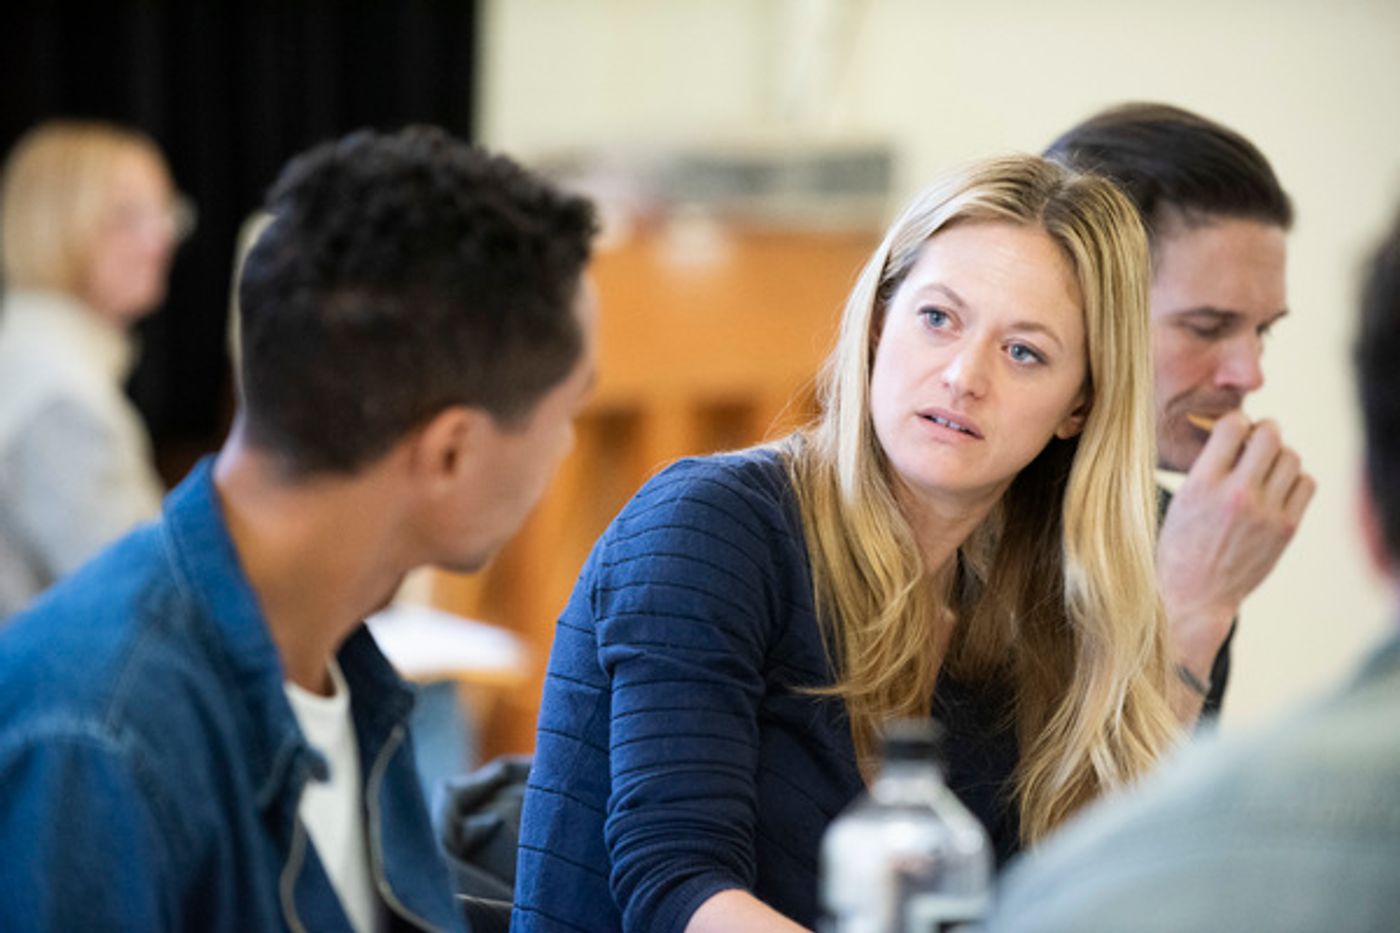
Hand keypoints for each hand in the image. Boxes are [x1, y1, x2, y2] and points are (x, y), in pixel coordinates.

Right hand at [1158, 412, 1314, 681]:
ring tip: (1266, 466)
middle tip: (1256, 440)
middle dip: (1264, 431)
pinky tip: (1278, 487)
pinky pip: (1306, 483)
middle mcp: (1236, 494)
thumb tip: (1235, 431)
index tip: (1231, 431)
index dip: (1234, 422)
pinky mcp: (1286, 528)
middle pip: (1270, 435)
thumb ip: (1207, 466)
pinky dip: (1295, 478)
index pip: (1232, 425)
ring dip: (1280, 455)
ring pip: (1292, 456)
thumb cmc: (1180, 545)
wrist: (1193, 596)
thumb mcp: (1181, 500)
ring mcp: (1265, 513)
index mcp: (1201, 484)